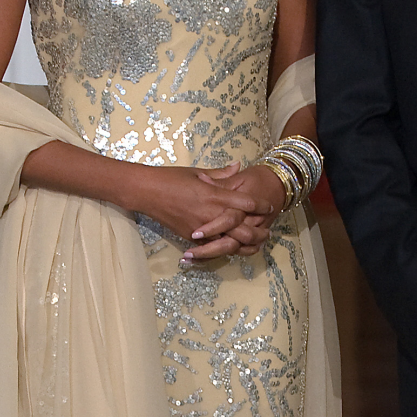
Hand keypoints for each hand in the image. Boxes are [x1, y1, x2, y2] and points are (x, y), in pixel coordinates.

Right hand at [136, 162, 270, 256]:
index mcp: (214, 194)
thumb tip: (238, 166)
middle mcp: (210, 214)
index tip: (269, 205)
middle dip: (258, 232)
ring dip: (246, 245)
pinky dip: (225, 250)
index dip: (261, 205)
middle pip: (243, 229)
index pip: (246, 203)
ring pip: (230, 244)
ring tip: (256, 244)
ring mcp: (201, 229)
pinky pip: (213, 248)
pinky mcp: (191, 238)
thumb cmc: (171, 178)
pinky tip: (234, 249)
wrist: (147, 192)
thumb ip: (221, 174)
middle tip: (267, 232)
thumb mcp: (198, 172)